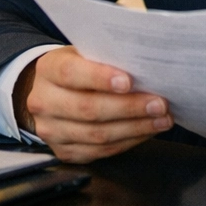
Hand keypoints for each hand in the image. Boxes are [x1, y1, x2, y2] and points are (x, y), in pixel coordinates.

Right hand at [16, 47, 172, 162]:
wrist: (52, 92)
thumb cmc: (80, 67)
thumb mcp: (86, 53)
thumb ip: (107, 57)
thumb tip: (148, 67)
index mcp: (48, 69)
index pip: (71, 73)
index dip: (100, 78)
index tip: (129, 81)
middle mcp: (43, 102)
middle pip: (88, 109)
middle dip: (129, 107)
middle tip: (160, 104)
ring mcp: (50, 131)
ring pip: (97, 135)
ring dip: (135, 128)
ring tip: (162, 119)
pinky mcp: (63, 152)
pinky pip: (100, 151)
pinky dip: (128, 141)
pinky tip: (147, 131)